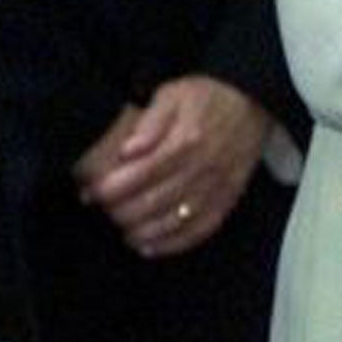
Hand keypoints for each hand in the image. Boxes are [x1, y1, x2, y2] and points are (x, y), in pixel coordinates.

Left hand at [73, 76, 270, 258]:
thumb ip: (150, 121)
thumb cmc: (205, 97)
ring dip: (143, 232)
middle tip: (102, 211)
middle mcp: (203, 168)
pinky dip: (173, 244)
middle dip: (122, 212)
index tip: (91, 193)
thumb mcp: (173, 94)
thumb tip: (128, 149)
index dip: (113, 188)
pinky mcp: (227, 201)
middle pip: (155, 201)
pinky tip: (150, 247)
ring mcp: (217, 188)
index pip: (142, 173)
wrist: (251, 102)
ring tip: (122, 230)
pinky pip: (200, 231)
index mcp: (186, 140)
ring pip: (175, 222)